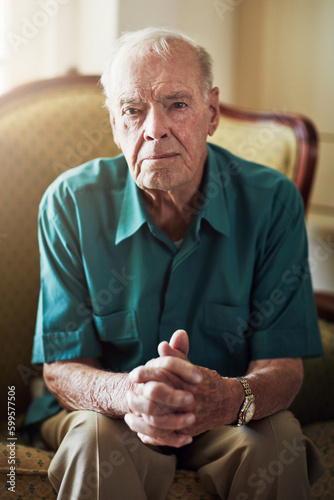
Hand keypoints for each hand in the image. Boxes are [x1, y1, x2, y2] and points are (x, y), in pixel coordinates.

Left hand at [125, 331, 242, 446]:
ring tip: (129, 415)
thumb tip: (162, 345)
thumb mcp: (191, 366)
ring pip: (158, 420)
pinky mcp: (188, 431)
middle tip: (129, 395)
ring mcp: (188, 416)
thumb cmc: (204, 381)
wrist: (228, 402)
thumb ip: (177, 355)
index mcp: (188, 380)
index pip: (163, 373)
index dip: (146, 373)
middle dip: (140, 396)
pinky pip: (166, 436)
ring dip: (141, 419)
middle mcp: (188, 398)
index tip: (134, 374)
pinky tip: (140, 431)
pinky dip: (151, 435)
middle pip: (158, 397)